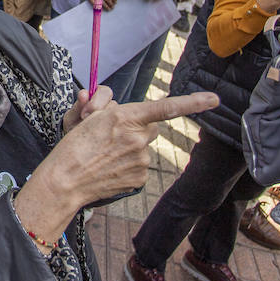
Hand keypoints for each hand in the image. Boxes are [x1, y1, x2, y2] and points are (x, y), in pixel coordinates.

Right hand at [26, 91, 219, 213]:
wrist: (65, 181)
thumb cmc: (73, 146)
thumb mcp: (86, 117)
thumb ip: (108, 109)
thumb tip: (118, 111)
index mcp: (124, 117)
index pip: (166, 107)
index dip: (193, 103)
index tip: (214, 99)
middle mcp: (137, 138)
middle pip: (150, 127)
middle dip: (137, 128)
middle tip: (111, 135)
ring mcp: (141, 160)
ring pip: (143, 147)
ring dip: (130, 148)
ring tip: (104, 155)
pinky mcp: (140, 177)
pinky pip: (140, 165)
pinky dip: (128, 165)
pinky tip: (110, 168)